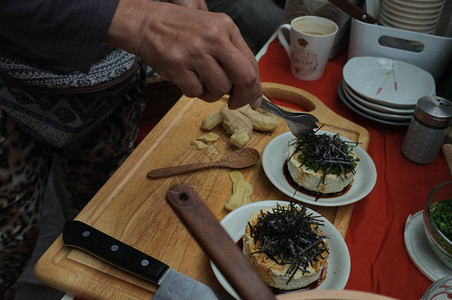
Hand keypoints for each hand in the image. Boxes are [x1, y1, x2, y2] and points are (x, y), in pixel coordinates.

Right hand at [105, 0, 261, 108]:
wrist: (145, 23)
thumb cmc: (179, 28)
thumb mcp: (211, 28)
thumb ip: (231, 52)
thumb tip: (250, 86)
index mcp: (226, 27)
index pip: (252, 63)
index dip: (256, 87)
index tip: (254, 99)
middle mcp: (213, 38)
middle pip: (244, 78)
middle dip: (244, 97)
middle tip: (236, 103)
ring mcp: (195, 52)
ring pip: (220, 89)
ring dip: (212, 93)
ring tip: (201, 81)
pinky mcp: (177, 67)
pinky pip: (196, 92)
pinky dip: (193, 91)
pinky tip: (186, 78)